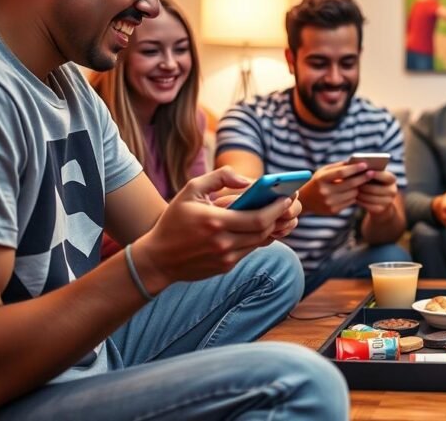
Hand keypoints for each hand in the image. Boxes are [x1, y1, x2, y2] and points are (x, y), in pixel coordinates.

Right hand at [134, 167, 299, 290]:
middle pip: (264, 231)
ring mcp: (226, 258)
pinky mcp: (226, 267)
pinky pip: (250, 250)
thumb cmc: (174, 220)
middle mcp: (223, 243)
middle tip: (287, 203)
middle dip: (279, 216)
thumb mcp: (191, 190)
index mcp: (215, 222)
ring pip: (260, 242)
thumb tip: (247, 180)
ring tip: (279, 212)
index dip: (278, 208)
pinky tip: (262, 225)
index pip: (259, 218)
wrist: (157, 259)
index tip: (288, 197)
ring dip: (271, 227)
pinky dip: (258, 237)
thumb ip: (219, 177)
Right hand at [299, 161, 370, 214]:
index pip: (341, 173)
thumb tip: (356, 162)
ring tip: (364, 181)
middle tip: (372, 173)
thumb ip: (339, 166)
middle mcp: (325, 191)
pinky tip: (356, 190)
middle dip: (362, 178)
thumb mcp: (324, 171)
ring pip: (352, 194)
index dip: (354, 168)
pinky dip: (354, 196)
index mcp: (321, 179)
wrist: (305, 201)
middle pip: (350, 184)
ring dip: (359, 187)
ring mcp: (329, 202)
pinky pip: (350, 202)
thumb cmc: (318, 182)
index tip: (365, 165)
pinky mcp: (334, 210)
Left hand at [357, 169, 397, 215]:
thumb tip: (358, 165)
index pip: (386, 176)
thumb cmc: (372, 182)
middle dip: (364, 186)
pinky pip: (369, 206)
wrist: (378, 199)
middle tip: (353, 184)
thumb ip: (369, 170)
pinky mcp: (382, 210)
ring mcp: (388, 201)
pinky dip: (361, 202)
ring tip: (352, 191)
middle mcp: (393, 190)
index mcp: (392, 179)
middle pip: (376, 189)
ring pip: (371, 198)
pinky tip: (355, 198)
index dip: (377, 174)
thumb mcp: (373, 175)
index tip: (367, 171)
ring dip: (361, 194)